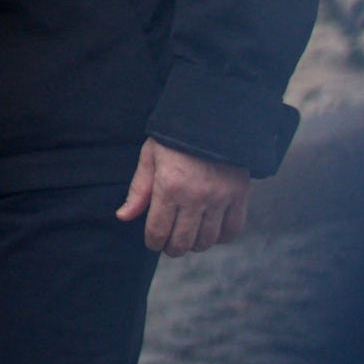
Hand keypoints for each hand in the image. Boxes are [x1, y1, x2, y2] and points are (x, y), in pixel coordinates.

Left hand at [117, 139, 249, 256]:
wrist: (214, 115)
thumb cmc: (176, 137)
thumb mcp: (151, 156)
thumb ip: (139, 190)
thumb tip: (123, 217)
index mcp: (169, 186)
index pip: (158, 232)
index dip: (153, 242)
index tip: (153, 240)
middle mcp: (196, 196)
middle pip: (182, 243)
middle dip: (172, 247)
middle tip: (170, 242)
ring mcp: (220, 197)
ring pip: (206, 240)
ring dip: (195, 244)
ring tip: (190, 235)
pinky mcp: (240, 194)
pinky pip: (233, 230)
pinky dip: (222, 237)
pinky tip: (212, 229)